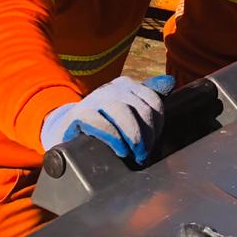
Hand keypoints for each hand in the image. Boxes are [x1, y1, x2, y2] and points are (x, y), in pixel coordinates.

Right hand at [40, 75, 172, 161]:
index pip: (153, 101)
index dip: (158, 125)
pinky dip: (113, 137)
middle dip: (147, 135)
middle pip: (140, 108)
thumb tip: (169, 82)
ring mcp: (94, 99)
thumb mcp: (127, 109)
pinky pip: (99, 122)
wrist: (67, 130)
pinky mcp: (78, 115)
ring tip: (134, 154)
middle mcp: (113, 89)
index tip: (154, 144)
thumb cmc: (104, 123)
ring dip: (133, 136)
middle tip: (145, 154)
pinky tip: (120, 150)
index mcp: (127, 85)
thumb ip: (148, 98)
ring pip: (122, 112)